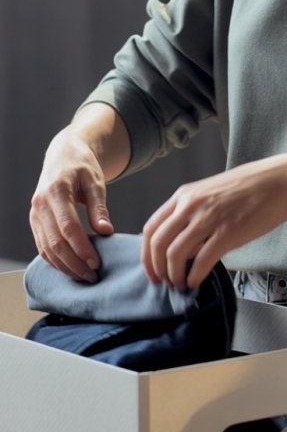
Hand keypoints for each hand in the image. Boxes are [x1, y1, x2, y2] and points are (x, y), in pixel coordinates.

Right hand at [29, 126, 113, 281]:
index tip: (97, 263)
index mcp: (56, 191)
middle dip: (74, 263)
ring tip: (84, 276)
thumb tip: (106, 231)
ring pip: (46, 249)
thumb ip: (99, 207)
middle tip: (93, 275)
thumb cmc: (82, 166)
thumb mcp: (95, 181)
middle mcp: (40, 204)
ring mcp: (34, 214)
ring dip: (64, 266)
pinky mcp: (34, 221)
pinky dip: (55, 261)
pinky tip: (71, 268)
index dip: (82, 248)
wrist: (63, 154)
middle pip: (55, 242)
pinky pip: (42, 246)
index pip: (68, 227)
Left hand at [141, 155, 286, 289]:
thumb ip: (193, 214)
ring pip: (175, 254)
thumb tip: (184, 244)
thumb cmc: (250, 186)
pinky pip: (201, 261)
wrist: (279, 180)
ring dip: (174, 276)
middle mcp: (191, 205)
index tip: (152, 270)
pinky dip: (194, 276)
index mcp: (184, 195)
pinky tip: (196, 282)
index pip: (151, 228)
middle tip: (164, 283)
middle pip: (157, 244)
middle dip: (157, 269)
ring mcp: (208, 218)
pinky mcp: (227, 232)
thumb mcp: (211, 193)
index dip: (146, 255)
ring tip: (181, 284)